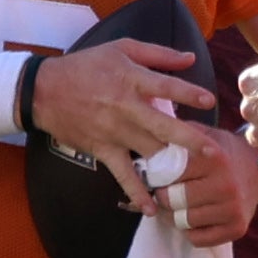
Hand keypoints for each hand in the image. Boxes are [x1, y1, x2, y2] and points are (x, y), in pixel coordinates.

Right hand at [31, 39, 213, 178]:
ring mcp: (114, 132)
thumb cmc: (85, 66)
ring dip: (171, 166)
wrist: (44, 91)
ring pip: (148, 151)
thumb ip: (158, 54)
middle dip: (189, 140)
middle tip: (213, 152)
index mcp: (131, 79)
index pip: (165, 87)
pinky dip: (136, 192)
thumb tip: (190, 58)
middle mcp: (125, 107)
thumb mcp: (121, 49)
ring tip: (194, 178)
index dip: (188, 93)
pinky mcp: (103, 150)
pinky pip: (123, 174)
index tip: (208, 100)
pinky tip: (151, 209)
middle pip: (162, 126)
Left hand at [165, 125, 257, 246]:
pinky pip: (198, 239)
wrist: (257, 172)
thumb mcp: (204, 135)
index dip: (158, 177)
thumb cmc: (222, 154)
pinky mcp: (237, 228)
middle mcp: (226, 185)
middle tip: (162, 195)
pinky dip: (189, 231)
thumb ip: (179, 133)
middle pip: (175, 200)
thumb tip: (148, 135)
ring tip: (174, 207)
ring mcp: (233, 209)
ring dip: (173, 217)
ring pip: (184, 222)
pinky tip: (191, 218)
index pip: (172, 174)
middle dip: (163, 198)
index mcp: (215, 159)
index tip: (156, 178)